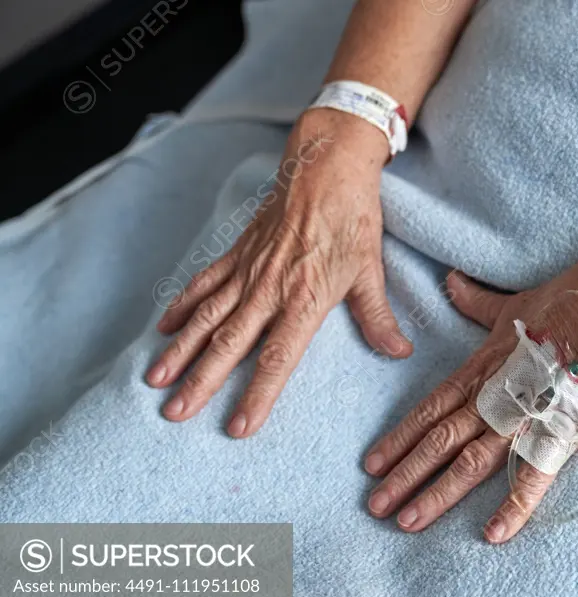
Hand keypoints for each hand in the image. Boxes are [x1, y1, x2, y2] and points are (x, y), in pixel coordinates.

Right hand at [146, 109, 411, 437]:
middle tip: (175, 414)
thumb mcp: (370, 270)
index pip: (278, 357)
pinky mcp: (238, 252)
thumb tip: (398, 353)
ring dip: (180, 350)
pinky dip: (182, 306)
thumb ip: (378, 317)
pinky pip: (204, 283)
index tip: (239, 427)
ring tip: (156, 380)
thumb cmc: (353, 219)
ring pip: (207, 316)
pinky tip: (163, 329)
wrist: (326, 165)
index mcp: (306, 297)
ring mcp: (249, 269)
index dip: (258, 394)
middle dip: (201, 381)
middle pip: (230, 343)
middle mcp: (270, 288)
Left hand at [364, 242, 577, 542]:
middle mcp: (494, 398)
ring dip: (438, 494)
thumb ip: (476, 302)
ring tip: (408, 522)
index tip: (370, 465)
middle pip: (438, 442)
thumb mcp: (510, 303)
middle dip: (405, 476)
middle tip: (375, 507)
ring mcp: (525, 416)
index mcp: (481, 370)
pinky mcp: (560, 431)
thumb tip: (451, 282)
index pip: (429, 410)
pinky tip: (494, 534)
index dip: (399, 438)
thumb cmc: (563, 301)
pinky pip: (534, 474)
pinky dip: (515, 505)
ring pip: (470, 462)